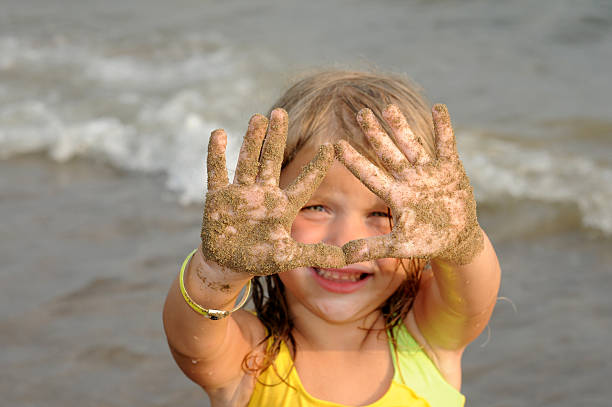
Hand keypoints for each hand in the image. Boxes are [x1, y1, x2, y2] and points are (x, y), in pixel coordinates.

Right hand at [201, 108, 345, 274]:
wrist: (228, 264)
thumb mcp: (291, 257)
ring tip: (258, 117)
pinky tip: (219, 133)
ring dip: (252, 140)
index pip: (304, 183)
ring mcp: (240, 192)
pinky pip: (217, 172)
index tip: (332, 146)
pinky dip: (217, 154)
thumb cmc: (261, 259)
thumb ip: (318, 254)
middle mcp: (263, 193)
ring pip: (247, 161)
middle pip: (271, 160)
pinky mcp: (218, 197)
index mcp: (283, 206)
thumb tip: (349, 258)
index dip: (317, 166)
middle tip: (281, 112)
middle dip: (276, 137)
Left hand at [334, 104, 482, 264]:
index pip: (369, 174)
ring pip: (412, 145)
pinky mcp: (450, 170)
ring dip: (402, 127)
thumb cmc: (425, 241)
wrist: (455, 238)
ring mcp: (428, 172)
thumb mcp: (398, 246)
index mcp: (395, 195)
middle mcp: (408, 179)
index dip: (353, 160)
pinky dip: (444, 128)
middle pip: (388, 153)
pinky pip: (446, 145)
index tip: (335, 145)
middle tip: (360, 113)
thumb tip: (342, 256)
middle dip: (374, 134)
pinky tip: (437, 107)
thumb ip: (371, 248)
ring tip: (388, 107)